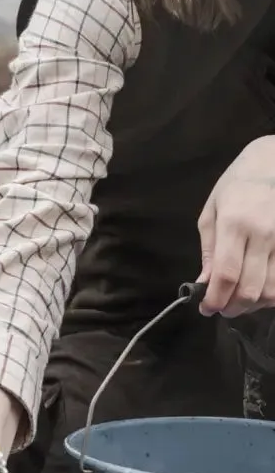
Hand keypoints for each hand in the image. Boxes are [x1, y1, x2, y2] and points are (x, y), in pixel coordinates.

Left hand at [198, 136, 274, 317]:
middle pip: (252, 288)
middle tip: (223, 310)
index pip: (226, 274)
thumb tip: (205, 283)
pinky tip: (262, 291)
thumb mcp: (212, 213)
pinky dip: (274, 292)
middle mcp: (263, 234)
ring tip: (241, 302)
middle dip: (234, 308)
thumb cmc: (237, 185)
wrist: (274, 161)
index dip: (216, 299)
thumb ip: (209, 251)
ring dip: (256, 304)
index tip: (206, 310)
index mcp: (235, 225)